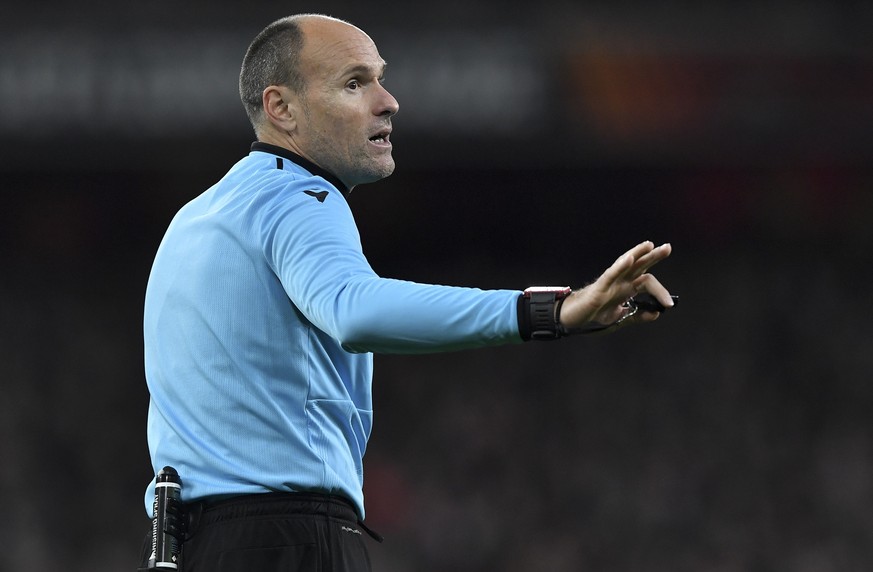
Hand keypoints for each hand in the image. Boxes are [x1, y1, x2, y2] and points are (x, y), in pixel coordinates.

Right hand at [559, 241, 673, 332]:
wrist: (574, 319)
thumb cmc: (594, 314)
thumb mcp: (621, 318)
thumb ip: (637, 316)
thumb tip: (656, 313)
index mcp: (626, 288)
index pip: (646, 282)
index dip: (660, 291)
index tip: (669, 304)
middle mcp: (620, 282)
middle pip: (639, 265)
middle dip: (653, 256)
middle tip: (667, 248)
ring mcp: (610, 282)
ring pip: (625, 264)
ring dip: (638, 253)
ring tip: (650, 245)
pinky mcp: (599, 287)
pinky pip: (611, 274)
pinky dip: (620, 266)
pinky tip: (629, 259)